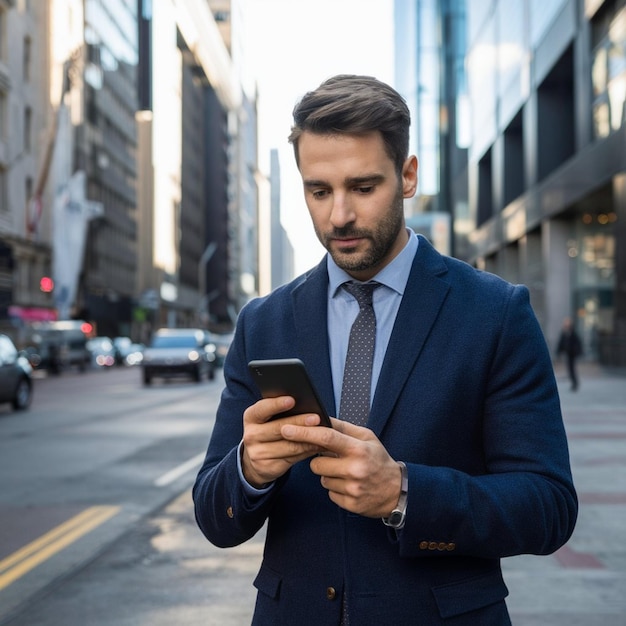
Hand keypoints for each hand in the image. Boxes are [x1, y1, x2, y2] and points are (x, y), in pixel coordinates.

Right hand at [241, 396, 325, 487]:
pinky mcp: (268, 467)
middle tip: (316, 418)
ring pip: (289, 446)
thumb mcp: (268, 419)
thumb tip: (307, 405)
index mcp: (251, 417)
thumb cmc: (269, 431)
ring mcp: (257, 453)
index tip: (292, 400)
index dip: (277, 404)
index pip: (262, 409)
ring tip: (324, 433)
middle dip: (300, 422)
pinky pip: (293, 458)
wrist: (255, 459)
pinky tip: (318, 446)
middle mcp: (251, 435)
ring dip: (309, 440)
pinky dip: (307, 451)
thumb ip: (281, 411)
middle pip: (279, 428)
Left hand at [281, 419, 401, 517]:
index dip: (303, 432)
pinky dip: (336, 488)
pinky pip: (329, 492)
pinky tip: (349, 484)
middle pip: (317, 462)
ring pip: (321, 478)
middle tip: (336, 458)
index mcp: (358, 448)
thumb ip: (342, 427)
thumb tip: (320, 417)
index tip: (286, 429)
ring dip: (329, 474)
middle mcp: (355, 469)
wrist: (397, 491)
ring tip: (346, 472)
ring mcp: (352, 488)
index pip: (326, 437)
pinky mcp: (350, 504)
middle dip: (321, 459)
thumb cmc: (378, 459)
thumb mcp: (366, 437)